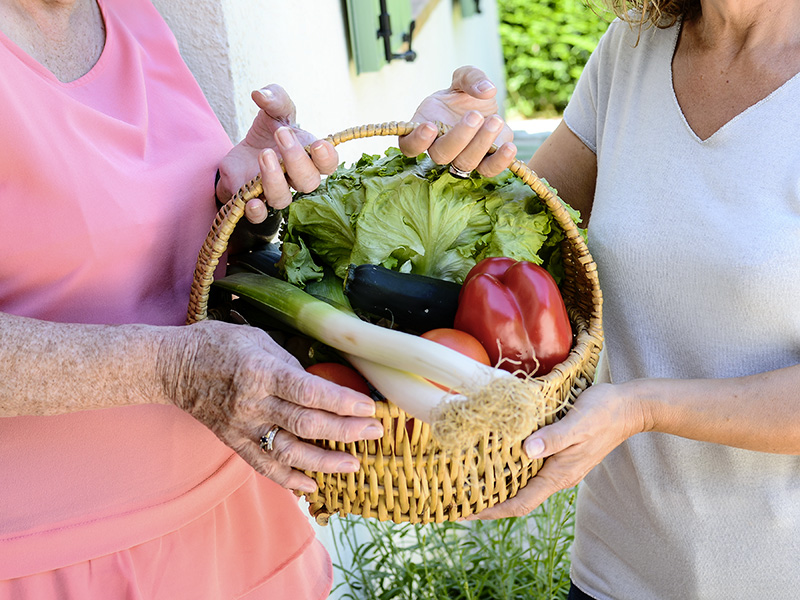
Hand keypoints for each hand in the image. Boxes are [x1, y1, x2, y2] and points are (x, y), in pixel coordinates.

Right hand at [158, 320, 382, 492]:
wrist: (174, 366)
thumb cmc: (219, 345)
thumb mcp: (259, 339)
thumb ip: (291, 363)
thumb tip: (323, 384)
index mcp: (261, 371)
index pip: (309, 391)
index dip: (342, 402)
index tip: (369, 407)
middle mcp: (253, 403)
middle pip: (306, 423)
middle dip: (346, 430)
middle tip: (375, 432)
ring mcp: (242, 427)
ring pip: (289, 451)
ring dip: (325, 461)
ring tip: (355, 464)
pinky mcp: (234, 442)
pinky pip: (264, 466)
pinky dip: (289, 479)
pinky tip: (313, 486)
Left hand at [216, 84, 338, 223]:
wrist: (243, 153)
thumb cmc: (269, 132)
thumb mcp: (274, 109)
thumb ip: (274, 97)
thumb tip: (260, 94)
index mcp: (311, 157)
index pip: (329, 164)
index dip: (328, 158)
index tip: (318, 144)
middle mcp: (298, 179)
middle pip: (309, 182)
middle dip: (297, 159)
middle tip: (281, 134)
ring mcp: (278, 193)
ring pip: (284, 198)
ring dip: (275, 179)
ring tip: (264, 155)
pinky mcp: (256, 202)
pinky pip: (260, 216)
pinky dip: (257, 212)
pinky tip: (252, 201)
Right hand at [399, 66, 516, 177]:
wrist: (483, 109)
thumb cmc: (464, 95)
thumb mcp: (465, 78)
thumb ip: (471, 78)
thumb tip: (486, 89)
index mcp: (424, 127)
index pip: (409, 145)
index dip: (416, 140)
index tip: (430, 126)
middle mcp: (439, 148)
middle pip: (441, 155)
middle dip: (458, 136)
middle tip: (474, 115)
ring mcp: (460, 159)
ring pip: (464, 163)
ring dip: (480, 144)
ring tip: (496, 120)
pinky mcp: (483, 163)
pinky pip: (488, 170)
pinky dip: (500, 161)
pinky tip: (509, 147)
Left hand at [465, 382, 647, 519]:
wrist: (629, 407)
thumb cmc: (603, 413)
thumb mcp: (578, 423)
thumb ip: (553, 438)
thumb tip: (527, 450)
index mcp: (559, 474)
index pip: (521, 503)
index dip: (493, 510)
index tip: (467, 513)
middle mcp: (557, 476)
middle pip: (518, 498)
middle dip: (489, 502)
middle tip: (458, 498)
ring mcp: (559, 466)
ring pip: (522, 484)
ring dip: (498, 486)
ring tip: (469, 482)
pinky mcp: (559, 454)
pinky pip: (529, 469)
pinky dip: (510, 468)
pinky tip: (496, 459)